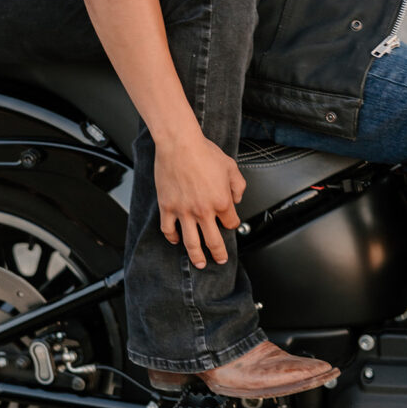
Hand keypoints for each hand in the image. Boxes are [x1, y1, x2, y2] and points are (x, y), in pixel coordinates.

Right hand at [155, 131, 246, 267]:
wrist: (180, 144)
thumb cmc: (203, 152)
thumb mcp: (231, 167)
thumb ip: (238, 186)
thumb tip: (236, 198)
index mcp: (222, 202)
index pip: (231, 223)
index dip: (232, 225)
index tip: (230, 225)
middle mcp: (204, 211)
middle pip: (214, 242)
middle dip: (219, 254)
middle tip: (220, 260)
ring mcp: (184, 212)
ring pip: (191, 243)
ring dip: (196, 257)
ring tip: (199, 263)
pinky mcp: (168, 207)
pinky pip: (168, 230)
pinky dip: (172, 238)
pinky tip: (175, 240)